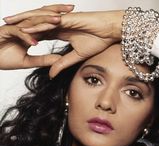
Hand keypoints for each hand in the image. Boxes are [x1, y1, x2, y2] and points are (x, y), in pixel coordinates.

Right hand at [0, 4, 72, 69]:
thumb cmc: (4, 58)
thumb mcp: (28, 62)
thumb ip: (43, 60)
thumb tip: (59, 60)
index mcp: (30, 31)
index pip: (48, 22)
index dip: (61, 20)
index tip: (77, 20)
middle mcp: (23, 26)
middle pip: (42, 15)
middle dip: (57, 11)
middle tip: (72, 9)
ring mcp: (14, 27)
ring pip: (31, 22)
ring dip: (44, 21)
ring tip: (58, 21)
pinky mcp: (5, 32)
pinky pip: (17, 33)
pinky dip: (26, 37)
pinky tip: (35, 42)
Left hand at [5, 5, 124, 77]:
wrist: (110, 31)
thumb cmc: (98, 40)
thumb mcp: (76, 56)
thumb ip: (62, 63)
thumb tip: (51, 74)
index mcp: (61, 30)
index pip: (40, 31)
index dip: (28, 34)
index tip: (16, 38)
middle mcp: (59, 23)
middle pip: (35, 23)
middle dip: (20, 24)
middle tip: (5, 27)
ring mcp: (62, 20)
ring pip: (38, 20)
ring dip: (23, 22)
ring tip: (9, 24)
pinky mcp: (66, 20)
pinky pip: (49, 23)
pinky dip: (37, 25)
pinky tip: (25, 28)